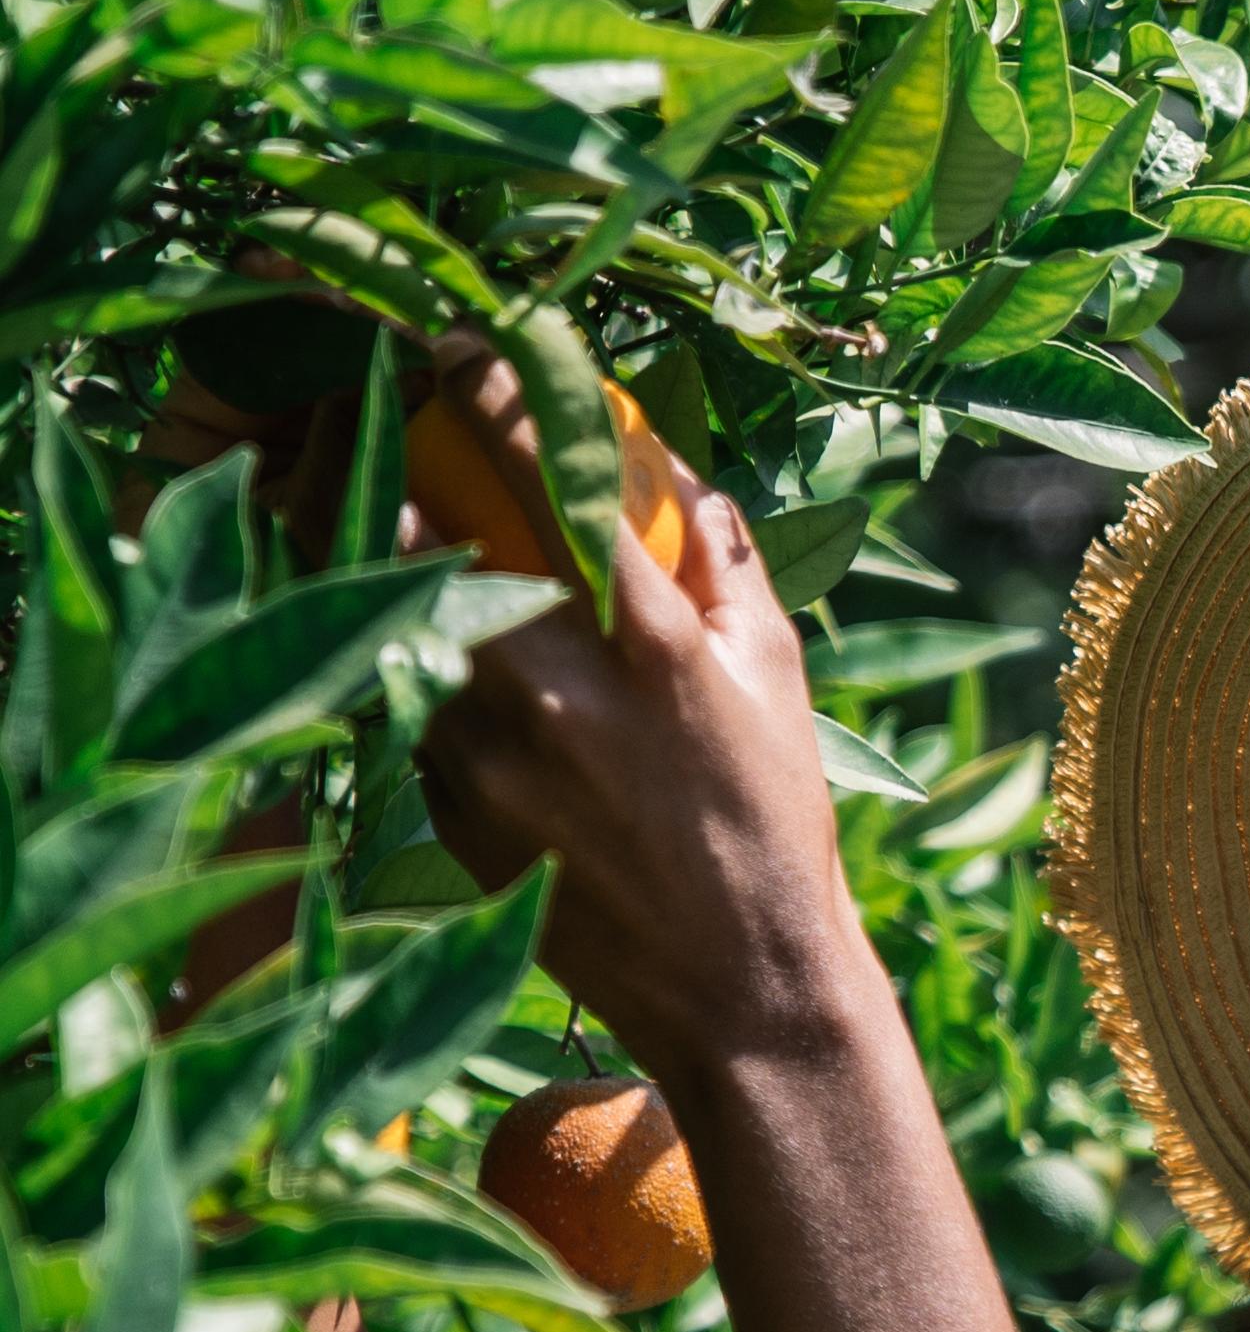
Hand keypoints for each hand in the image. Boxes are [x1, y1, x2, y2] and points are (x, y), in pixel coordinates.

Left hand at [413, 335, 873, 1087]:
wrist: (741, 988)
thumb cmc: (776, 823)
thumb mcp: (779, 676)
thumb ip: (728, 560)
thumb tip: (676, 469)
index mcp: (655, 647)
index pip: (559, 475)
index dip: (497, 388)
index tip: (465, 343)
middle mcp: (560, 695)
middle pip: (432, 540)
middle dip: (395, 475)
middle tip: (388, 441)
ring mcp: (493, 762)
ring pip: (409, 628)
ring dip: (404, 582)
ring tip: (413, 560)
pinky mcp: (452, 817)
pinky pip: (414, 714)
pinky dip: (427, 683)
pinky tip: (463, 689)